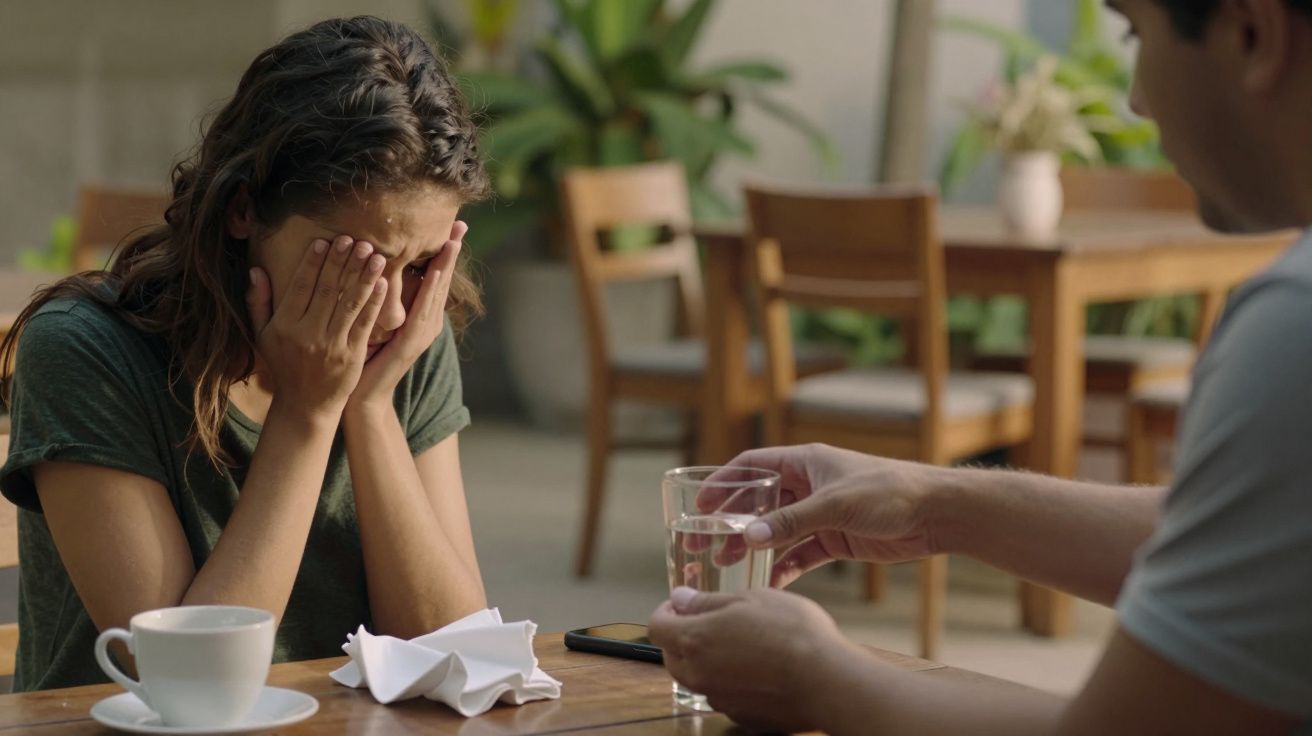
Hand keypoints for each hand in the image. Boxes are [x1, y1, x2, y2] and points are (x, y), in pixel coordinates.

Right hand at [247, 235, 387, 420]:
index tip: (325, 241)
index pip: (300, 287)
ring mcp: (331, 345)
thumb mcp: (261, 335)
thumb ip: (258, 302)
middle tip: (354, 239)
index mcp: (284, 326)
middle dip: (341, 262)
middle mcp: (307, 334)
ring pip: (349, 304)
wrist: (306, 405)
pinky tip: (383, 283)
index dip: (314, 263)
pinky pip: (364, 324)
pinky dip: (374, 302)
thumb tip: (255, 269)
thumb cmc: (284, 365)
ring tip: (374, 254)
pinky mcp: (352, 356)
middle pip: (327, 290)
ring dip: (363, 276)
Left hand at [346, 221, 466, 411]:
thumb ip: (379, 297)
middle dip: (451, 252)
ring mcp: (422, 333)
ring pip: (436, 292)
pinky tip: (434, 270)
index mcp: (419, 316)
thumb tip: (374, 265)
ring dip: (445, 265)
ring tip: (453, 240)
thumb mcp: (374, 320)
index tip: (450, 225)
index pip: (433, 277)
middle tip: (460, 223)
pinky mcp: (411, 343)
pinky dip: (430, 289)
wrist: (361, 396)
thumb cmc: (364, 358)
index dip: (442, 252)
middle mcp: (426, 322)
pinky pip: (422, 310)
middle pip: (441, 280)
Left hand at [648, 587, 851, 732]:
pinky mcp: (741, 717)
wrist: (827, 680)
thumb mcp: (750, 598)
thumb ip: (707, 601)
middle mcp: (699, 674)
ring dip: (707, 660)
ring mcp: (719, 699)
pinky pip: (723, 695)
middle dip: (683, 637)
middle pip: (672, 656)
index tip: (682, 604)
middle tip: (711, 621)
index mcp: (694, 640)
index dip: (666, 611)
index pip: (656, 626)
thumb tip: (680, 599)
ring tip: (741, 643)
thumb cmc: (792, 632)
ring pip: (697, 677)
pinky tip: (757, 669)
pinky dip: (730, 682)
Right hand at [705, 444, 947, 586]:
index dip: (723, 483)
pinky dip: (782, 566)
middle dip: (729, 521)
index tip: (698, 505)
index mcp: (805, 462)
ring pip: (775, 530)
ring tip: (725, 564)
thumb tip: (749, 537)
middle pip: (758, 501)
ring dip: (751, 546)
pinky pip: (799, 553)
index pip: (752, 466)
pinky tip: (767, 581)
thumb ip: (791, 521)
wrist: (935, 513)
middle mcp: (808, 485)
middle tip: (701, 542)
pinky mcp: (835, 539)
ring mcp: (820, 513)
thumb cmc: (889, 492)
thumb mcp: (835, 504)